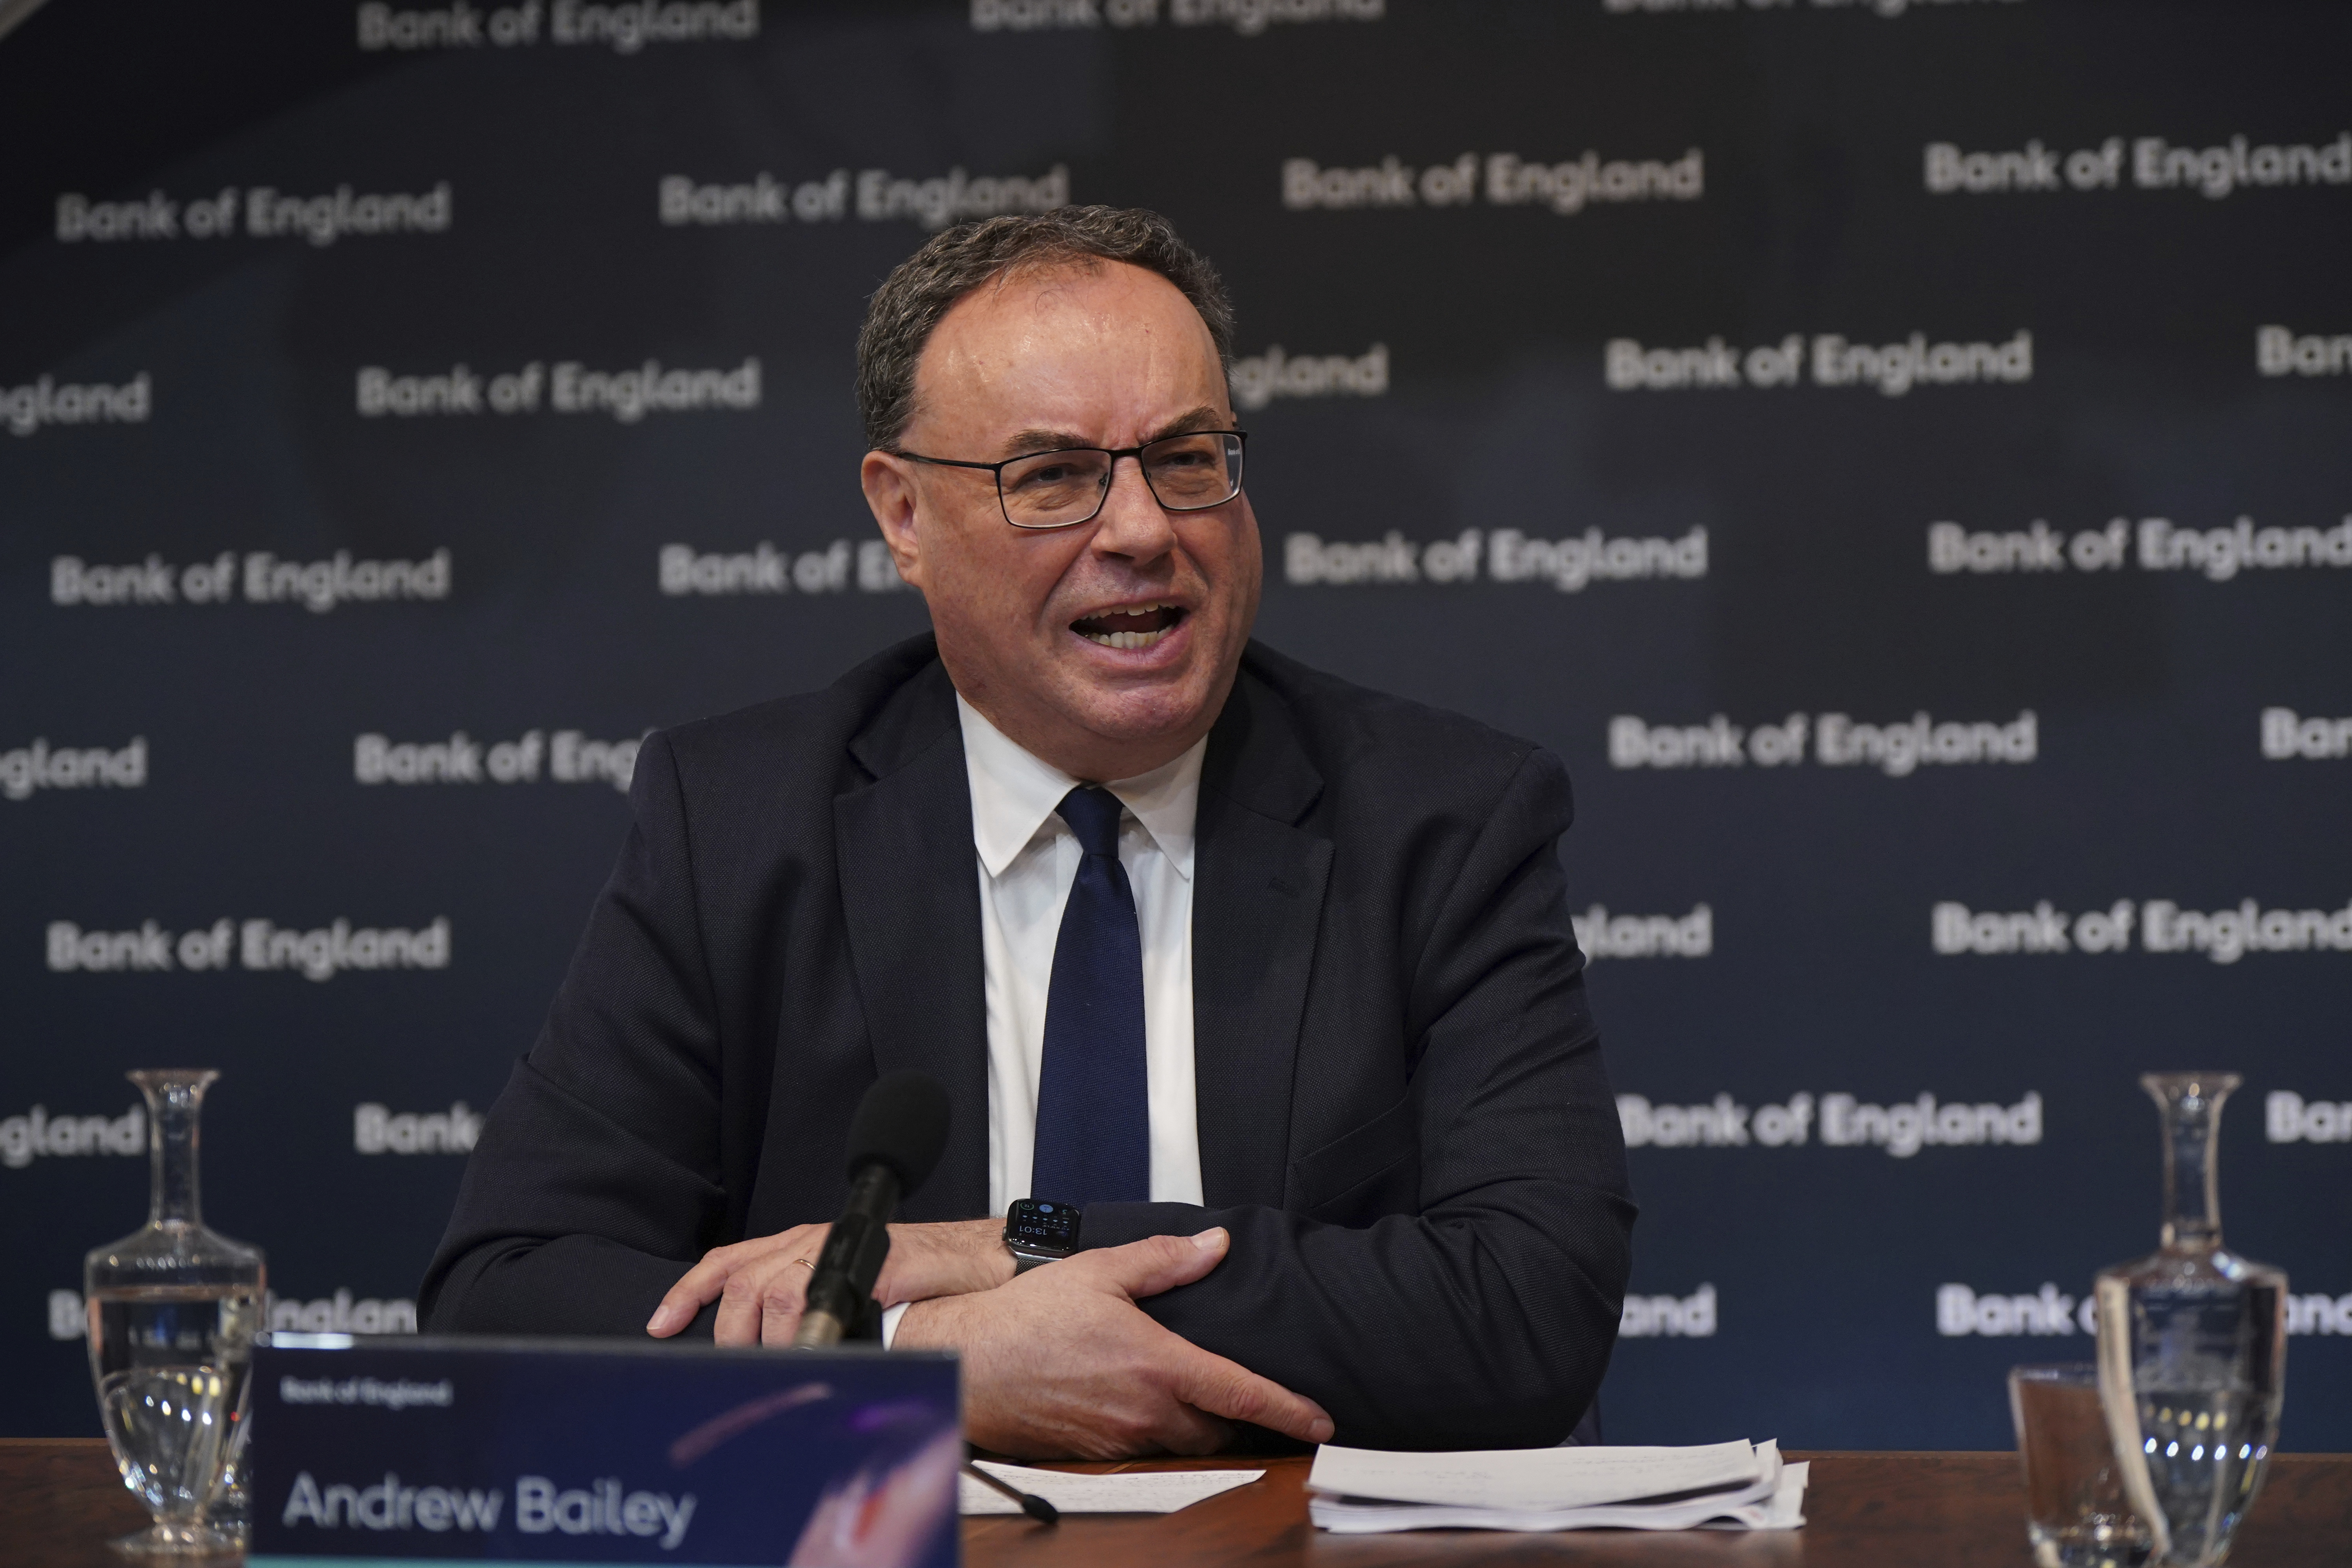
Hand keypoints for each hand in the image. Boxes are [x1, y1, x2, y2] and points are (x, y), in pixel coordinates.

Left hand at [646, 1216, 1010, 1343]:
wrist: (977, 1263)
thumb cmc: (919, 1283)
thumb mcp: (847, 1292)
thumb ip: (808, 1312)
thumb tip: (769, 1356)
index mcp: (801, 1244)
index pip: (729, 1262)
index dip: (689, 1291)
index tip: (662, 1322)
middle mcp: (813, 1240)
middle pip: (743, 1283)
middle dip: (732, 1333)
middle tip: (746, 1367)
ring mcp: (841, 1248)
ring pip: (771, 1291)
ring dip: (769, 1339)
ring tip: (784, 1366)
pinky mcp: (870, 1261)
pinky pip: (817, 1294)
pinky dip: (804, 1329)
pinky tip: (808, 1348)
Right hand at [893, 1228, 1334, 1459]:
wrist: (965, 1365)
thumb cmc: (1023, 1319)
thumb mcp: (1098, 1271)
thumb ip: (1163, 1259)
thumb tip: (1213, 1246)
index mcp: (1156, 1365)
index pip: (1241, 1394)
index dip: (1288, 1409)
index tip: (1320, 1421)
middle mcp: (1144, 1412)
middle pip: (1217, 1429)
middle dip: (1233, 1415)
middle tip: (1236, 1393)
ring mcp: (1120, 1440)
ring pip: (1181, 1443)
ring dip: (1194, 1424)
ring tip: (1186, 1395)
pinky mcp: (1095, 1455)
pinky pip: (1143, 1449)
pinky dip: (1154, 1431)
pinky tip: (1137, 1403)